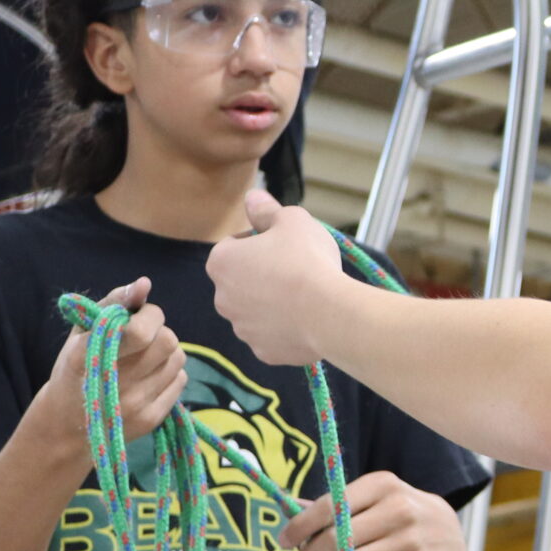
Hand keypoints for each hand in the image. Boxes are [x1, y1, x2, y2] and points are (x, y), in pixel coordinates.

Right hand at [39, 277, 187, 453]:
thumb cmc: (74, 368)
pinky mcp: (150, 419)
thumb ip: (113, 303)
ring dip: (166, 352)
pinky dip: (169, 372)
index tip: (139, 316)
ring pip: (178, 359)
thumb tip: (144, 283)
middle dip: (161, 331)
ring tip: (144, 357)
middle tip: (143, 337)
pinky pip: (180, 381)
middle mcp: (115, 383)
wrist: (65, 424)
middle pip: (168, 342)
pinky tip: (148, 376)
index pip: (144, 331)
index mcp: (91, 356)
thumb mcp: (82, 332)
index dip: (150, 315)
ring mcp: (135, 405)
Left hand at [207, 190, 345, 367]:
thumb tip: (251, 197)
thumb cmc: (307, 260)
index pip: (233, 245)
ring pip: (256, 310)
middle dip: (262, 275)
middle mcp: (222, 298)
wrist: (329, 313)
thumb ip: (266, 209)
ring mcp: (242, 329)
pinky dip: (285, 329)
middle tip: (295, 269)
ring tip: (305, 296)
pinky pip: (272, 335)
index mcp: (221, 262)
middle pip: (242, 281)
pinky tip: (307, 319)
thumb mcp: (292, 219)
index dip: (259, 242)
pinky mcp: (263, 352)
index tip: (284, 245)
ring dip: (272, 303)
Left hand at [281, 472, 471, 550]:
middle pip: (336, 539)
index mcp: (382, 484)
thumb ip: (335, 503)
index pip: (330, 506)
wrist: (448, 534)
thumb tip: (290, 509)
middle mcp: (399, 509)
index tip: (284, 539)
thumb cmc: (397, 512)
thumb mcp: (373, 497)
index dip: (300, 526)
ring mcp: (411, 540)